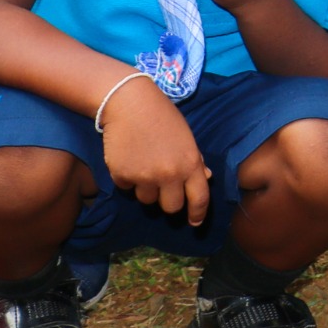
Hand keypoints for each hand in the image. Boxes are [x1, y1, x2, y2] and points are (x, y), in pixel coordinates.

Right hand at [100, 72, 212, 223]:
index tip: (195, 223)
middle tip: (163, 187)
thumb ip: (195, 160)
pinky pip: (127, 188)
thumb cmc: (163, 117)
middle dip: (167, 201)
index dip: (198, 214)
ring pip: (147, 200)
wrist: (130, 104)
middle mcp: (169, 174)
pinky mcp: (122, 176)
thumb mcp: (186, 137)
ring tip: (144, 164)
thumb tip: (205, 177)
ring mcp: (145, 177)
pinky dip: (127, 179)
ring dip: (146, 189)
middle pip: (171, 207)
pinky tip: (129, 158)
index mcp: (190, 163)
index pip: (199, 198)